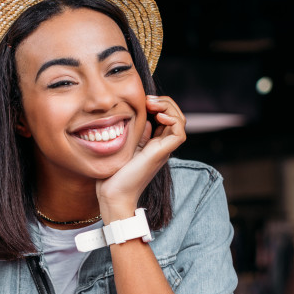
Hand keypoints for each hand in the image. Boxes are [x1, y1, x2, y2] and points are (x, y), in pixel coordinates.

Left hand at [97, 95, 186, 220]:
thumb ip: (138, 132)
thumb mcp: (127, 145)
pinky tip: (158, 116)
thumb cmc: (114, 174)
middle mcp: (162, 145)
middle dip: (165, 102)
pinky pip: (180, 132)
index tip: (144, 100)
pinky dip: (173, 119)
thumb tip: (146, 118)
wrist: (113, 193)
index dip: (159, 104)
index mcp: (154, 143)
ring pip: (180, 121)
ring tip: (152, 104)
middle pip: (176, 116)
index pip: (166, 117)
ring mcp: (163, 149)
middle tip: (148, 99)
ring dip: (169, 107)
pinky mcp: (162, 153)